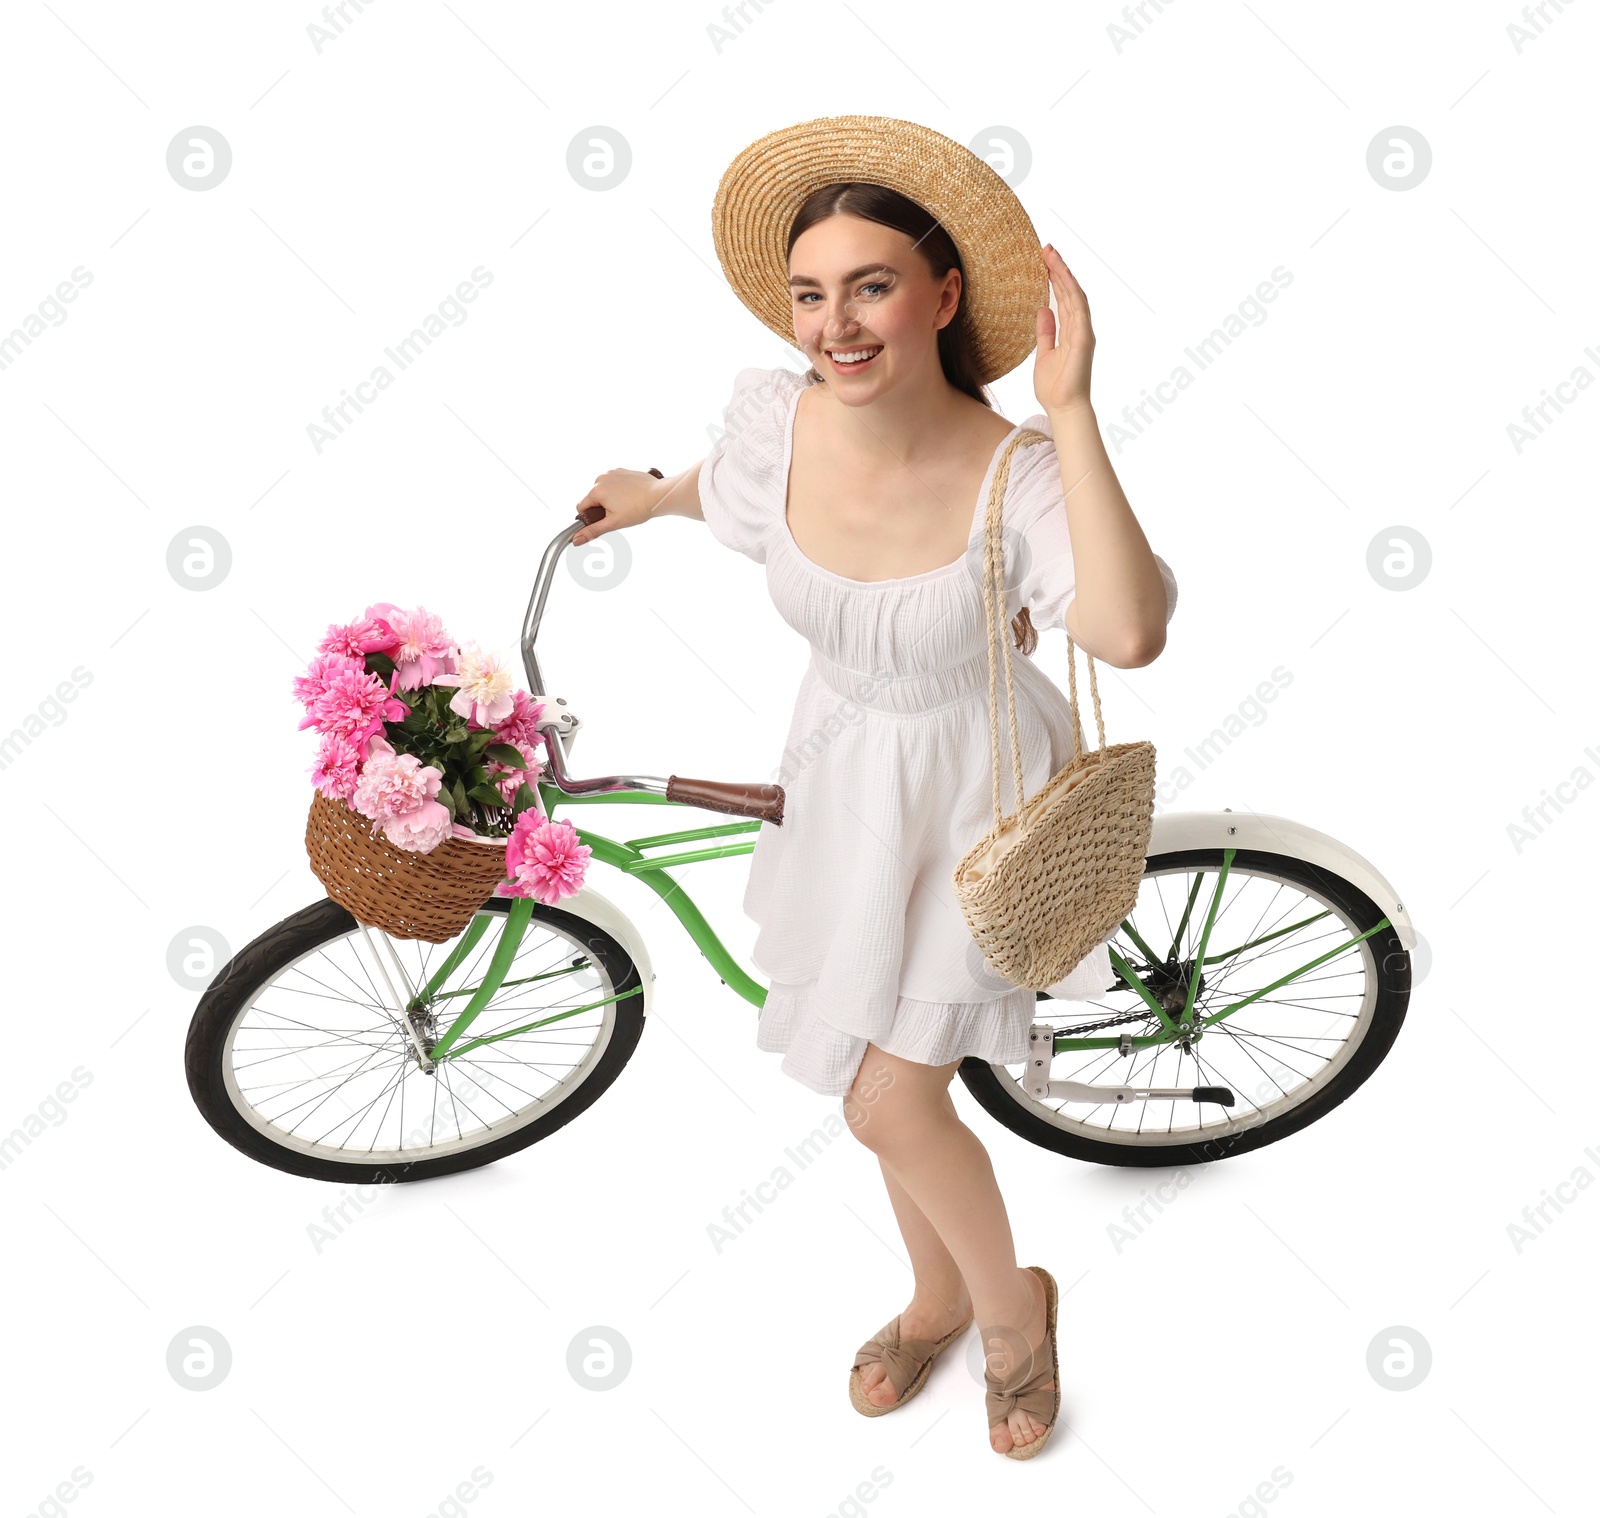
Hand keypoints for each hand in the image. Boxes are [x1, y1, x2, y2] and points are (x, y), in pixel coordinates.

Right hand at [571, 467, 665, 545]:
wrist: (658, 495)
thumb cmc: (638, 509)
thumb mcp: (613, 523)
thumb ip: (593, 531)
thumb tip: (575, 540)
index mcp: (596, 491)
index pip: (581, 508)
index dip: (591, 517)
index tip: (605, 519)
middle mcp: (601, 478)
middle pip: (593, 498)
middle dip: (602, 507)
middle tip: (619, 512)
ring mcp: (611, 472)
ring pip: (603, 490)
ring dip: (610, 498)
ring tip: (626, 504)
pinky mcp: (621, 470)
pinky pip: (613, 482)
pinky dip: (618, 489)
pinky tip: (630, 495)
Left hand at [1033, 244, 1094, 416]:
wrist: (1063, 408)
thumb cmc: (1054, 388)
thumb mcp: (1044, 354)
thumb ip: (1045, 332)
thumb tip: (1043, 310)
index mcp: (1070, 331)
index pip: (1063, 298)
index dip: (1054, 278)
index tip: (1043, 260)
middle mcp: (1079, 329)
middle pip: (1070, 291)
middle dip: (1058, 269)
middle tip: (1046, 248)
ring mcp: (1083, 333)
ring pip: (1075, 295)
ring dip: (1063, 274)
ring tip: (1051, 255)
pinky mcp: (1083, 340)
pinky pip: (1078, 310)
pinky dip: (1071, 292)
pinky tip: (1062, 276)